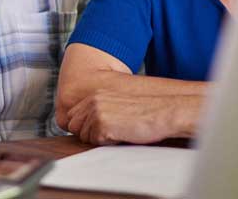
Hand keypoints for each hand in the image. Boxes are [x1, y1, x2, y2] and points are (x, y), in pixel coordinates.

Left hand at [63, 91, 196, 144]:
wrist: (164, 112)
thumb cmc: (146, 113)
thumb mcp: (117, 106)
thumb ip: (99, 111)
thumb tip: (83, 127)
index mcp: (95, 95)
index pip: (73, 116)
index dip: (84, 127)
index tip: (98, 130)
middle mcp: (93, 101)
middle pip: (74, 126)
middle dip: (88, 134)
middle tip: (110, 133)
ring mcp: (96, 111)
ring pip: (84, 136)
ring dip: (100, 139)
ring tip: (120, 132)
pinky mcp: (102, 123)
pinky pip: (96, 141)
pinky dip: (108, 142)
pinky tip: (123, 134)